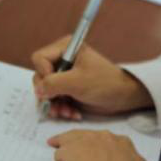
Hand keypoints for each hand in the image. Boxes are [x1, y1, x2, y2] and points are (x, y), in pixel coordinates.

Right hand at [31, 36, 153, 119]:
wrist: (123, 97)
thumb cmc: (105, 83)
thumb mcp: (77, 82)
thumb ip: (53, 83)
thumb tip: (38, 90)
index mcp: (66, 48)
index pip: (40, 59)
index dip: (43, 74)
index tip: (54, 87)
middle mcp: (63, 59)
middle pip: (40, 76)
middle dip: (48, 94)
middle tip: (57, 104)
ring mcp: (65, 75)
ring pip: (45, 91)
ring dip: (54, 104)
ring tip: (67, 112)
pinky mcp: (68, 89)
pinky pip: (54, 99)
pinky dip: (61, 108)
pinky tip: (72, 113)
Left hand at [48, 130, 156, 160]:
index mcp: (123, 143)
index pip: (106, 141)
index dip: (99, 149)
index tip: (96, 159)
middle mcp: (104, 137)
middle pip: (86, 137)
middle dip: (81, 147)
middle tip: (76, 158)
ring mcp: (86, 142)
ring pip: (70, 142)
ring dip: (69, 155)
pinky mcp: (71, 151)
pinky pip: (60, 155)